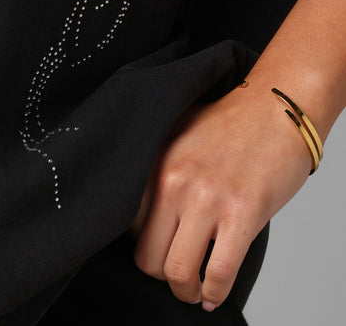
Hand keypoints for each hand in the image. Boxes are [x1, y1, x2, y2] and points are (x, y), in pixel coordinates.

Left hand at [127, 82, 314, 310]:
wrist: (275, 108)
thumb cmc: (231, 122)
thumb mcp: (178, 136)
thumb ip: (161, 169)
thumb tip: (151, 210)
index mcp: (155, 162)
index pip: (128, 225)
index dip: (145, 244)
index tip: (159, 248)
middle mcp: (173, 182)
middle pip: (146, 257)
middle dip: (160, 276)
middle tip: (176, 277)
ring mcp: (206, 199)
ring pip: (177, 272)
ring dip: (185, 291)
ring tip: (194, 291)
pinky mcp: (242, 214)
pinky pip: (218, 272)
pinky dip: (215, 293)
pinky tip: (215, 293)